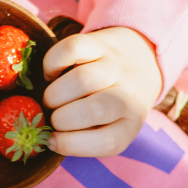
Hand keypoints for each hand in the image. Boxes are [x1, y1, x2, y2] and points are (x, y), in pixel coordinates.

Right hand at [41, 26, 162, 157]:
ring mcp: (115, 66)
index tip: (53, 141)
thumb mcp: (109, 128)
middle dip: (61, 119)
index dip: (71, 145)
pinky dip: (52, 63)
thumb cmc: (112, 106)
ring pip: (81, 80)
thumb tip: (48, 139)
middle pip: (94, 110)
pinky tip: (51, 74)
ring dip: (54, 95)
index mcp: (131, 123)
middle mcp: (128, 95)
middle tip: (53, 118)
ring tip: (51, 100)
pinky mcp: (99, 42)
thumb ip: (83, 136)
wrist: (139, 60)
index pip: (106, 143)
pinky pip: (71, 48)